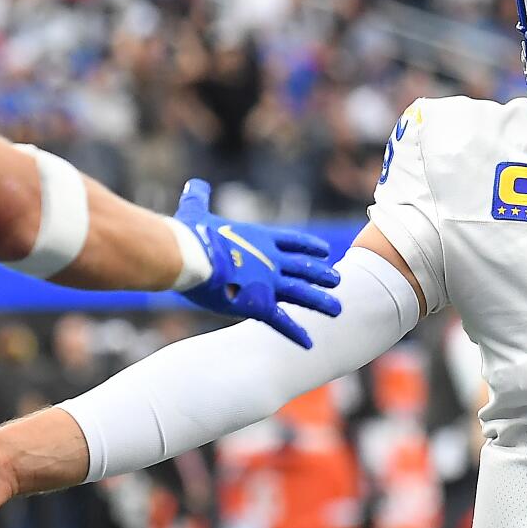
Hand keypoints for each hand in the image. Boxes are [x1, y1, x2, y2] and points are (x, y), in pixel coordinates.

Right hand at [173, 179, 341, 347]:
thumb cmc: (188, 235)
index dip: (309, 247)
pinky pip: (282, 322)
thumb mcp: (194, 211)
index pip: (292, 241)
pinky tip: (309, 344)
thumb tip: (193, 184)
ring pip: (302, 294)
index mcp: (259, 237)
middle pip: (304, 268)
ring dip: (320, 302)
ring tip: (337, 309)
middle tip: (337, 280)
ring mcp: (268, 282)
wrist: (189, 256)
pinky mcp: (258, 304)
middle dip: (321, 275)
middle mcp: (270, 260)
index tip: (325, 252)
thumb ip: (198, 198)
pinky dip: (295, 334)